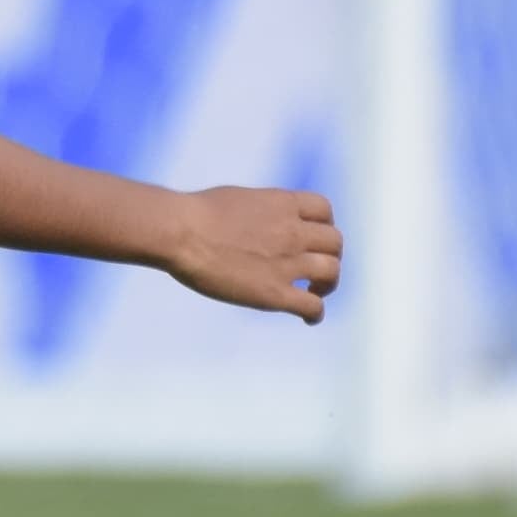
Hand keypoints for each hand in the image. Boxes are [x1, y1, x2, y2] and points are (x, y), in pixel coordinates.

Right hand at [154, 185, 341, 323]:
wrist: (182, 232)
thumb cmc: (197, 213)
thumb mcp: (240, 198)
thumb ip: (262, 209)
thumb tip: (262, 220)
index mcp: (283, 204)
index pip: (323, 210)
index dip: (323, 224)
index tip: (313, 237)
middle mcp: (292, 231)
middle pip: (334, 242)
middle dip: (329, 254)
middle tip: (315, 268)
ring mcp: (287, 263)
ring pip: (331, 272)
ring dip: (327, 284)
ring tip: (315, 293)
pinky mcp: (274, 293)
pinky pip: (312, 306)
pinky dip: (315, 314)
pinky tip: (307, 319)